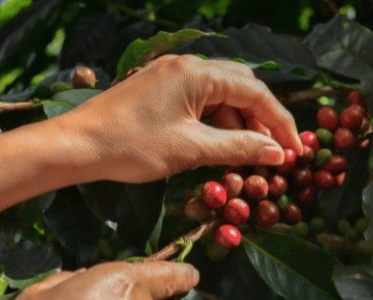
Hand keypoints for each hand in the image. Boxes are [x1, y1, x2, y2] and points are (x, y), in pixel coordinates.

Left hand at [57, 54, 301, 182]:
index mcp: (198, 73)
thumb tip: (277, 153)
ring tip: (246, 159)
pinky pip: (200, 103)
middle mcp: (188, 67)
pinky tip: (218, 149)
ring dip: (238, 126)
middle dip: (261, 122)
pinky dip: (215, 125)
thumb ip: (239, 148)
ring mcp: (172, 77)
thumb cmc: (132, 146)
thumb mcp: (192, 149)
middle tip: (274, 154)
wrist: (76, 146)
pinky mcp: (160, 91)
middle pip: (241, 89)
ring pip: (221, 97)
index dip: (280, 122)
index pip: (255, 92)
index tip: (295, 151)